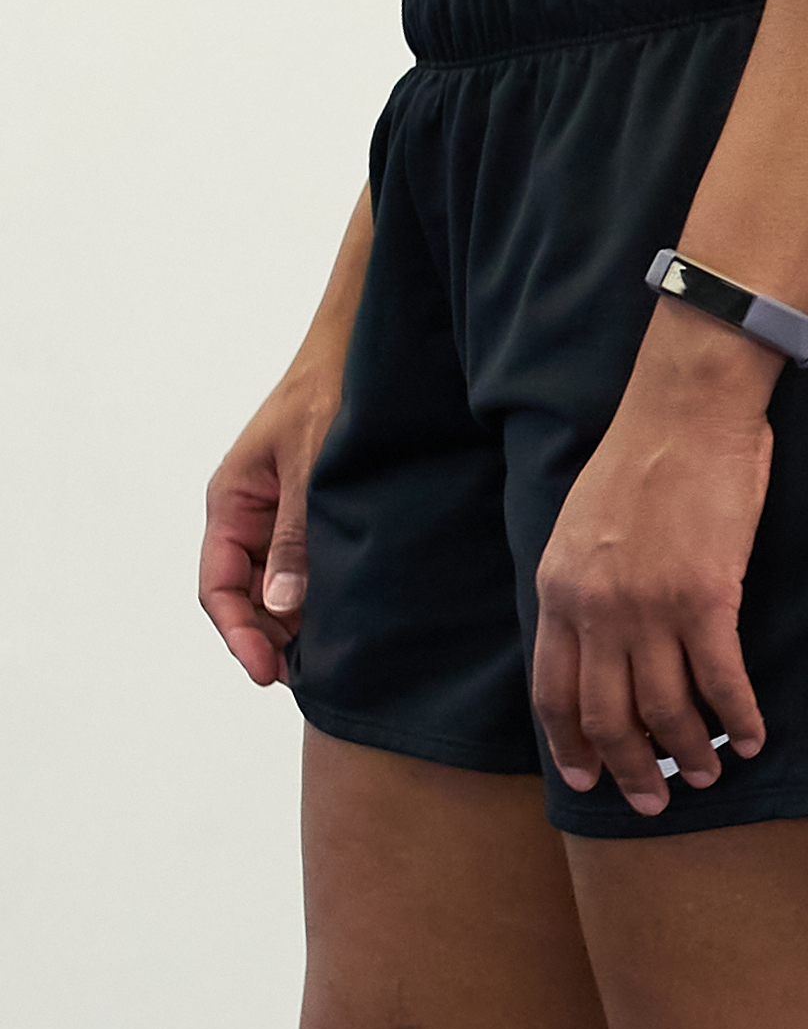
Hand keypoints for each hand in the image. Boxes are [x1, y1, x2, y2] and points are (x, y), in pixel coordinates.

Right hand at [199, 341, 349, 689]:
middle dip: (271, 639)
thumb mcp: (311, 463)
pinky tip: (352, 622)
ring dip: (300, 625)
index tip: (267, 671)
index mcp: (232, 503)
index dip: (239, 634)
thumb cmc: (329, 390)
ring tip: (335, 660)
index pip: (219, 587)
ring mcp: (285, 520)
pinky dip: (325, 600)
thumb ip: (297, 534)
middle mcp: (252, 518)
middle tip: (311, 678)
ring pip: (280, 591)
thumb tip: (282, 606)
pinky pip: (312, 571)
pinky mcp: (318, 519)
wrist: (366, 350)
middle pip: (247, 599)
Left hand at [530, 311, 777, 815]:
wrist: (686, 409)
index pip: (553, 692)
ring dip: (688, 754)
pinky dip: (738, 719)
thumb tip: (599, 636)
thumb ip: (582, 584)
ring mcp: (650, 607)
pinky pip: (722, 681)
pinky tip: (753, 739)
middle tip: (653, 804)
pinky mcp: (707, 598)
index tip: (588, 778)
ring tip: (709, 775)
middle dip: (631, 770)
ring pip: (665, 709)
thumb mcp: (582, 524)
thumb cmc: (644, 456)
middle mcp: (597, 608)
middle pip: (607, 716)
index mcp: (560, 590)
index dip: (570, 745)